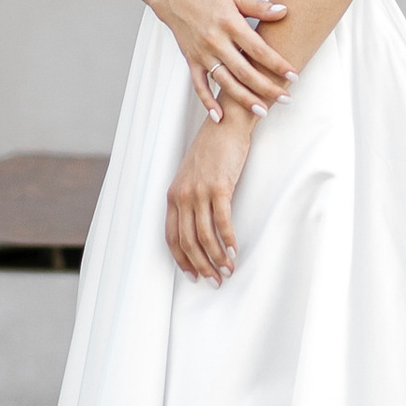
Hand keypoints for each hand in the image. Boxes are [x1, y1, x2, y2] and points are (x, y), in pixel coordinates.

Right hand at [158, 0, 293, 123]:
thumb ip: (259, 6)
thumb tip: (283, 11)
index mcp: (230, 24)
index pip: (258, 49)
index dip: (277, 64)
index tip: (293, 76)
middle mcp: (216, 42)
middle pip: (244, 71)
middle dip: (266, 88)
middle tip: (285, 99)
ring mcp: (203, 54)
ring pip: (225, 82)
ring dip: (244, 99)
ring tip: (262, 111)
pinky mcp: (191, 62)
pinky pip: (199, 86)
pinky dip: (207, 102)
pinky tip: (220, 117)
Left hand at [167, 117, 249, 282]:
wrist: (226, 123)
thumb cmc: (213, 150)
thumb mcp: (193, 175)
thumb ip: (191, 199)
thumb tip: (200, 227)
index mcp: (173, 195)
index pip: (171, 237)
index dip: (182, 260)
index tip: (193, 275)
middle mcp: (182, 195)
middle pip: (187, 241)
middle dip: (201, 265)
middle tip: (214, 281)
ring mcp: (199, 191)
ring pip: (204, 235)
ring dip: (216, 258)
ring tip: (227, 271)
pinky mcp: (219, 186)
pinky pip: (222, 221)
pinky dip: (228, 240)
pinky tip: (234, 252)